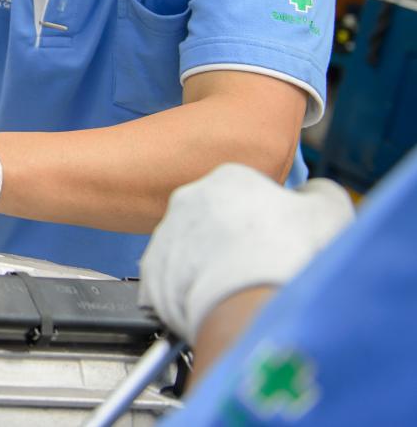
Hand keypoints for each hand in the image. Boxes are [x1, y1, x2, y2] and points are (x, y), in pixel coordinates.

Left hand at [139, 163, 353, 341]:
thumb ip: (322, 193)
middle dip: (239, 241)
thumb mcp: (330, 210)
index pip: (252, 194)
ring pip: (196, 251)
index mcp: (228, 177)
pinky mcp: (152, 273)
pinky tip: (219, 304)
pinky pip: (176, 281)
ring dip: (215, 267)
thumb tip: (314, 193)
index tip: (284, 241)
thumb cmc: (289, 254)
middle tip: (264, 267)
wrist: (249, 303)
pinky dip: (195, 293)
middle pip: (219, 220)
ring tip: (242, 291)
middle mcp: (188, 199)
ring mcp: (166, 236)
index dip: (272, 220)